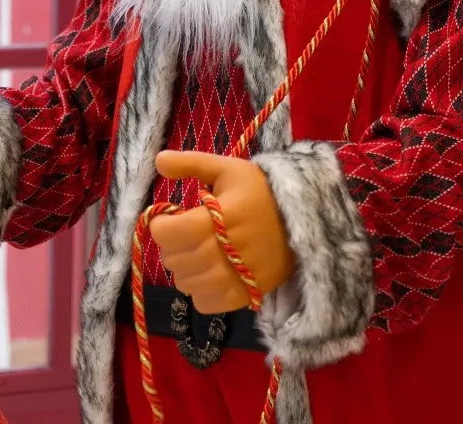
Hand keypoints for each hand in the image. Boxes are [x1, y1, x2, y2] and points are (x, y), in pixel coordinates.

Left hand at [150, 151, 295, 314]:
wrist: (303, 218)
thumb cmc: (260, 190)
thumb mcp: (227, 169)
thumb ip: (191, 164)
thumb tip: (159, 159)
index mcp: (219, 216)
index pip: (169, 233)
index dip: (161, 225)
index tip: (169, 217)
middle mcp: (224, 251)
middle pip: (174, 259)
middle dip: (173, 244)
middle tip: (188, 231)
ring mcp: (235, 277)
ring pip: (184, 283)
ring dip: (185, 267)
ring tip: (200, 250)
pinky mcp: (244, 296)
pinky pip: (203, 303)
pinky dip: (201, 290)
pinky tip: (211, 271)